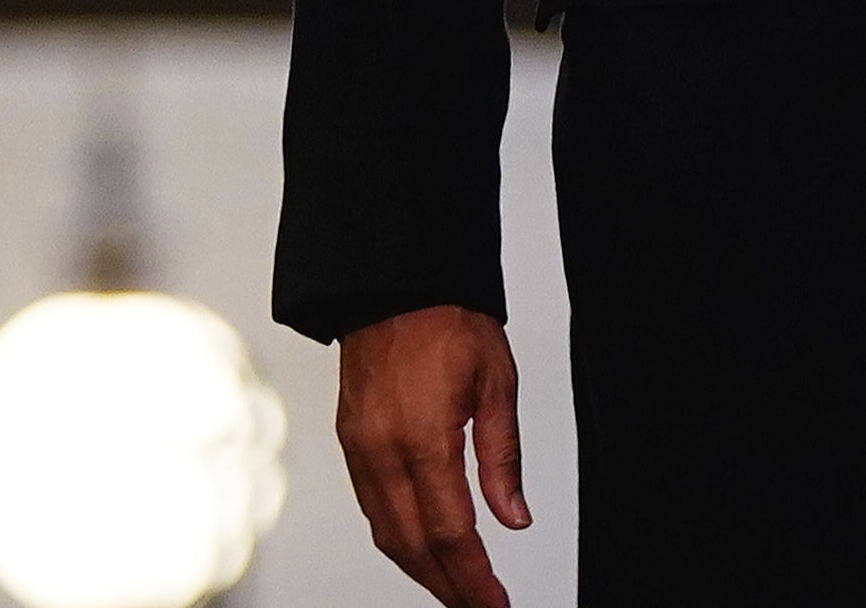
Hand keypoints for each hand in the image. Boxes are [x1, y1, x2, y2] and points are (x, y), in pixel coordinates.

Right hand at [337, 306, 527, 607]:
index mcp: (423, 440)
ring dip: (420, 569)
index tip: (494, 602)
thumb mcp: (497, 382)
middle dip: (447, 585)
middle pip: (413, 545)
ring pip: (387, 534)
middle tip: (478, 606)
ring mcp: (360, 452)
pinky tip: (419, 549)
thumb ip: (504, 456)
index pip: (451, 531)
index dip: (473, 576)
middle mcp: (382, 454)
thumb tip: (515, 517)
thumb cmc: (449, 323)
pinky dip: (397, 539)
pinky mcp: (350, 446)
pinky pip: (372, 508)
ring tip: (456, 588)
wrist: (395, 288)